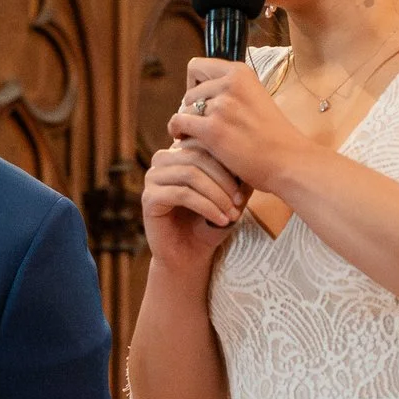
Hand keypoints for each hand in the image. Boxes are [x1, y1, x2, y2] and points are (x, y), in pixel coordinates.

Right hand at [140, 139, 246, 275]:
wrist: (188, 256)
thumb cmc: (209, 223)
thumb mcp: (227, 196)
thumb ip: (236, 176)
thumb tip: (250, 161)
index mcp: (179, 151)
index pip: (206, 143)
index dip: (228, 161)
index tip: (249, 183)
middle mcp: (162, 159)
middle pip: (197, 156)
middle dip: (224, 179)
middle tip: (240, 201)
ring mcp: (152, 177)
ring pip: (190, 175)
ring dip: (217, 195)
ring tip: (233, 214)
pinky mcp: (149, 198)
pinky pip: (182, 195)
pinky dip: (207, 207)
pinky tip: (222, 220)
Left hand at [166, 58, 310, 195]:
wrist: (289, 161)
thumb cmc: (274, 137)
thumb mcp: (256, 98)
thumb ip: (233, 91)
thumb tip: (200, 91)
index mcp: (241, 73)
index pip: (197, 66)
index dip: (194, 84)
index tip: (202, 101)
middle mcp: (230, 84)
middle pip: (190, 90)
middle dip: (193, 108)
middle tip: (203, 125)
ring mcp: (221, 105)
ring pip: (184, 108)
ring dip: (188, 122)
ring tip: (197, 136)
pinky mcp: (212, 129)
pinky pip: (179, 122)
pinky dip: (177, 131)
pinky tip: (182, 139)